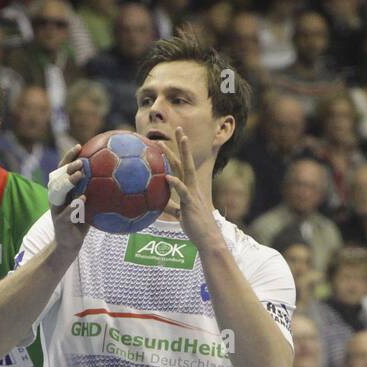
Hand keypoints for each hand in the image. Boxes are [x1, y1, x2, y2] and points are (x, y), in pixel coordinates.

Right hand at [50, 144, 90, 258]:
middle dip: (69, 167)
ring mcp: (56, 209)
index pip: (63, 169)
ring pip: (60, 192)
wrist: (69, 244)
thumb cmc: (82, 222)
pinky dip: (74, 205)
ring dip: (69, 182)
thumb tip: (119, 178)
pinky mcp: (60, 222)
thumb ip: (98, 192)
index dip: (69, 157)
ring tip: (79, 175)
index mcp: (62, 190)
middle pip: (59, 177)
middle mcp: (57, 197)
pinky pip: (66, 212)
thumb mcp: (90, 205)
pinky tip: (83, 198)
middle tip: (81, 161)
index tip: (79, 146)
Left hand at [164, 127, 217, 248]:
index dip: (179, 151)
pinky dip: (174, 183)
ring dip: (177, 155)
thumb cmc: (195, 227)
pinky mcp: (190, 204)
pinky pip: (182, 192)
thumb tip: (159, 204)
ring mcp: (192, 194)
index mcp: (190, 188)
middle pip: (186, 161)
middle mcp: (192, 187)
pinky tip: (166, 177)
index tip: (174, 137)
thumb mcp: (180, 214)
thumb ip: (171, 206)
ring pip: (185, 171)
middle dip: (182, 144)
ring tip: (170, 142)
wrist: (207, 239)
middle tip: (177, 127)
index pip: (183, 165)